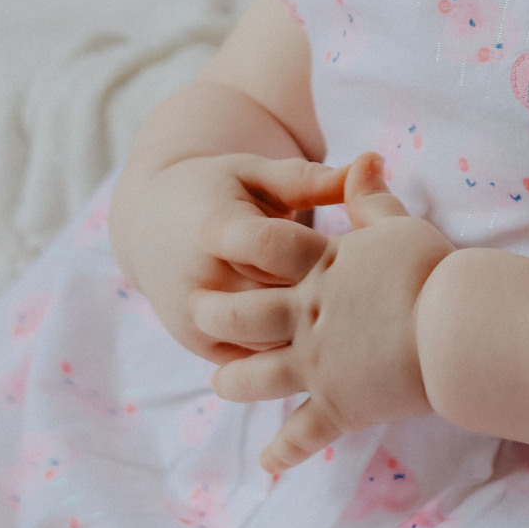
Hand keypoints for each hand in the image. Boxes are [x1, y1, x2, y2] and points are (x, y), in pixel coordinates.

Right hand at [117, 153, 350, 361]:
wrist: (150, 223)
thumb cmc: (218, 188)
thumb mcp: (258, 173)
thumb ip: (314, 178)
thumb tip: (373, 161)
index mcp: (220, 229)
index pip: (285, 252)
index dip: (331, 259)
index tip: (371, 262)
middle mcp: (205, 280)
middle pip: (284, 304)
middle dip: (331, 305)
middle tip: (378, 307)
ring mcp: (199, 320)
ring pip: (273, 344)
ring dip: (314, 340)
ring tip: (358, 331)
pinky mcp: (201, 346)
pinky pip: (256, 367)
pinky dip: (289, 361)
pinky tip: (326, 352)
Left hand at [196, 153, 454, 472]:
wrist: (453, 327)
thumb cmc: (429, 271)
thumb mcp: (397, 225)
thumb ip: (371, 198)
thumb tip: (364, 157)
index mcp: (322, 269)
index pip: (269, 250)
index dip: (238, 244)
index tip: (211, 243)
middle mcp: (308, 317)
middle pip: (244, 316)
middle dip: (214, 315)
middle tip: (196, 312)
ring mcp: (317, 364)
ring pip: (259, 378)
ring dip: (235, 382)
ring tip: (219, 384)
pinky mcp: (337, 406)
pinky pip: (303, 434)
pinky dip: (286, 451)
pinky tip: (269, 463)